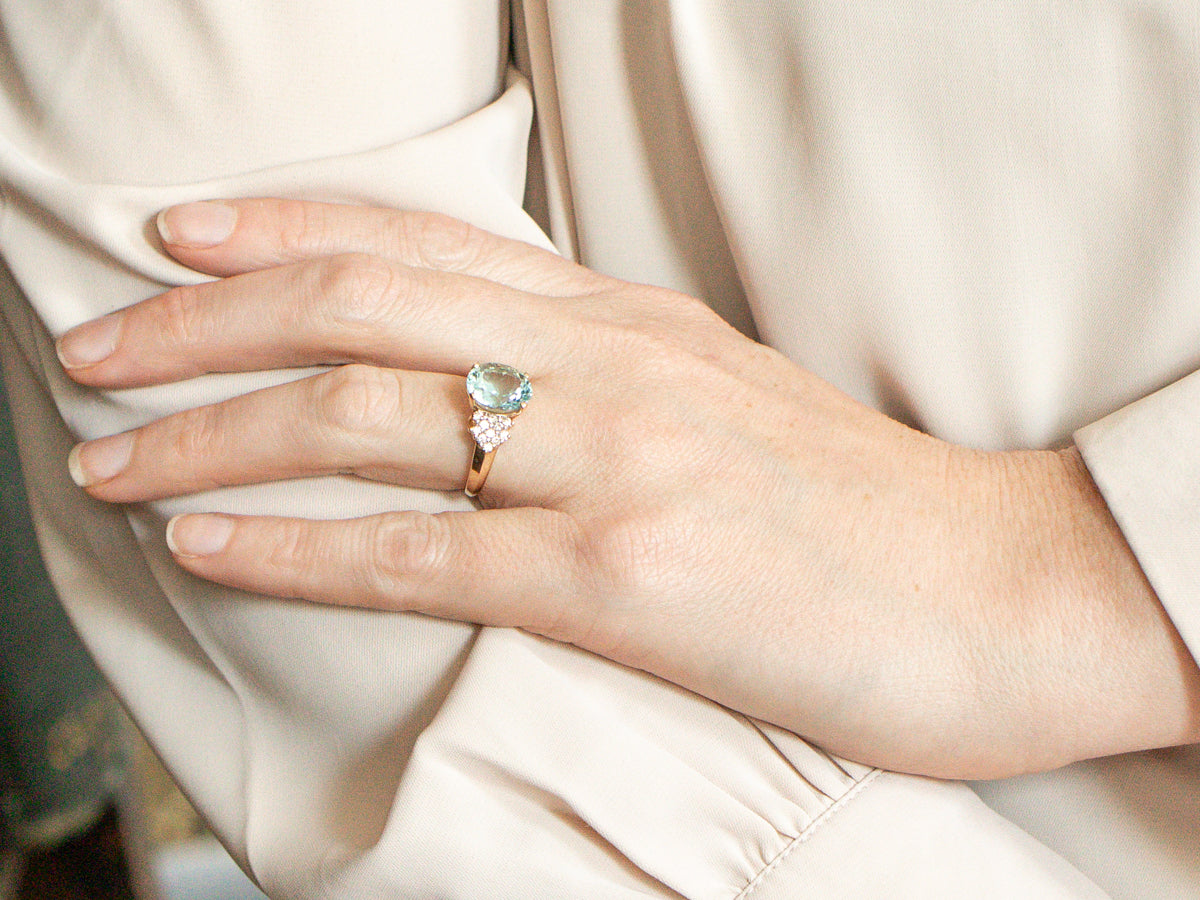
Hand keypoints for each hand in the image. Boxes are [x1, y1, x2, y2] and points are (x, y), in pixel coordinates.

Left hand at [59, 199, 1199, 777]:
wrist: (1003, 590)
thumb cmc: (862, 507)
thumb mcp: (723, 398)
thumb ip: (603, 375)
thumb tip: (493, 381)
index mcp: (629, 318)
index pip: (420, 239)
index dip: (281, 227)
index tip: (178, 238)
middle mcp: (606, 366)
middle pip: (357, 305)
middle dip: (200, 323)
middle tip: (96, 347)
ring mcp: (611, 465)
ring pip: (359, 418)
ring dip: (210, 432)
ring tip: (108, 456)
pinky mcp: (621, 579)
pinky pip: (414, 552)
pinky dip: (291, 547)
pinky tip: (203, 545)